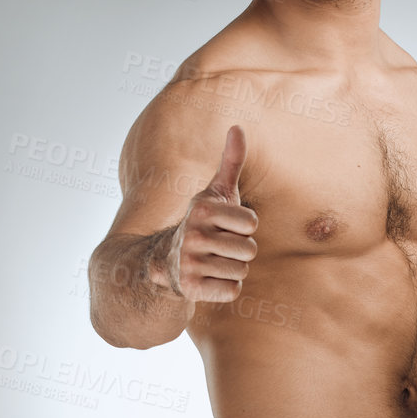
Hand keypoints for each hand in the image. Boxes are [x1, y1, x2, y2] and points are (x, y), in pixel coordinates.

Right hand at [157, 124, 257, 306]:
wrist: (164, 263)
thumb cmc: (202, 224)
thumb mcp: (215, 192)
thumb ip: (230, 162)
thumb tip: (237, 126)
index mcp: (202, 210)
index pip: (252, 223)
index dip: (244, 228)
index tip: (225, 227)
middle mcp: (192, 235)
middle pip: (250, 250)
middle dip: (240, 252)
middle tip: (219, 248)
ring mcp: (189, 263)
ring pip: (242, 272)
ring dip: (233, 270)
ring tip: (213, 262)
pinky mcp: (190, 289)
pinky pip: (231, 291)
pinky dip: (225, 288)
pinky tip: (208, 279)